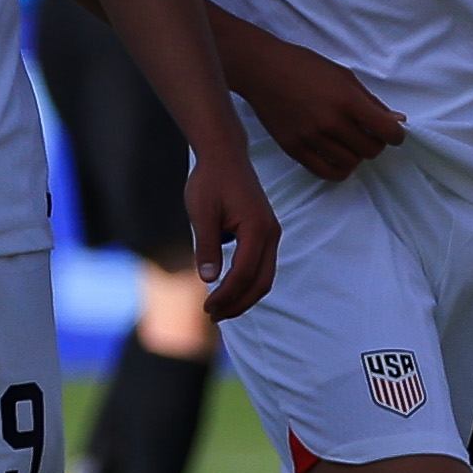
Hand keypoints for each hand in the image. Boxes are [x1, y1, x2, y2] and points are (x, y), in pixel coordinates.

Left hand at [182, 150, 278, 318]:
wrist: (224, 157)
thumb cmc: (210, 181)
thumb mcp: (201, 213)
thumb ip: (207, 246)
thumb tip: (209, 280)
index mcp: (257, 229)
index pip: (244, 274)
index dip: (226, 295)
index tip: (206, 308)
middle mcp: (271, 234)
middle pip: (261, 282)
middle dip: (237, 303)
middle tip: (212, 315)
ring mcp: (271, 234)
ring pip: (264, 277)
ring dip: (243, 297)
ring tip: (218, 310)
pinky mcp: (265, 234)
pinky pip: (261, 266)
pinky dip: (246, 283)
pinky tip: (227, 291)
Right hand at [220, 23, 402, 180]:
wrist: (261, 69)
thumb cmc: (304, 66)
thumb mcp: (344, 76)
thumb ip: (370, 101)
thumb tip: (397, 121)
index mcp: (347, 100)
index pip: (388, 133)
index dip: (395, 135)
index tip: (390, 132)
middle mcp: (331, 122)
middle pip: (372, 150)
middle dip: (375, 143)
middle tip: (365, 133)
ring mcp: (310, 137)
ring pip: (351, 163)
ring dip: (356, 154)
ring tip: (347, 142)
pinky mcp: (293, 148)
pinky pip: (326, 172)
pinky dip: (339, 169)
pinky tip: (337, 157)